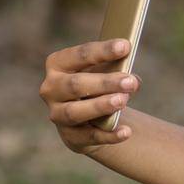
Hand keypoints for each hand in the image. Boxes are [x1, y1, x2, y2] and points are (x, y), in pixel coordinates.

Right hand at [40, 39, 140, 153]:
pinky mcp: (70, 136)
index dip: (102, 51)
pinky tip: (126, 132)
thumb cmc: (98, 85)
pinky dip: (109, 135)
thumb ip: (117, 71)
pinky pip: (89, 137)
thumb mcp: (105, 73)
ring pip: (75, 112)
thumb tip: (133, 80)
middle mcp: (51, 88)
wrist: (89, 117)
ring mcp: (57, 114)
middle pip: (76, 84)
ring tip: (123, 101)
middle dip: (105, 83)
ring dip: (100, 106)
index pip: (79, 55)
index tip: (125, 46)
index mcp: (58, 64)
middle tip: (130, 82)